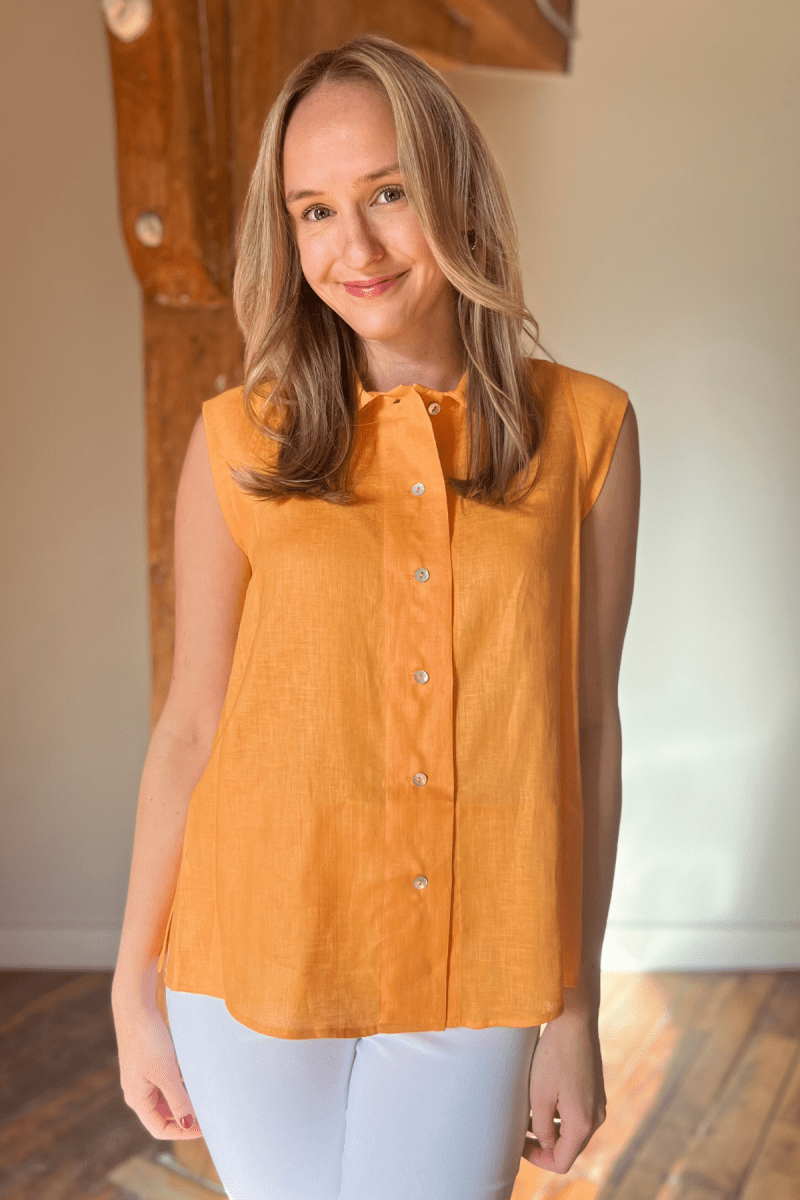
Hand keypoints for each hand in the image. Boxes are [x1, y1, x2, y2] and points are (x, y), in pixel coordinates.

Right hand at [112, 996, 203, 1139]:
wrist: (135, 1007)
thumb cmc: (148, 1040)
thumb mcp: (167, 1074)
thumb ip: (178, 1100)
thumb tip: (188, 1124)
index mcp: (137, 1099)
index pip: (159, 1129)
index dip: (182, 1132)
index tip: (204, 1128)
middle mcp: (136, 1092)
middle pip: (162, 1116)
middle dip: (183, 1118)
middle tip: (206, 1114)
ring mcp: (140, 1077)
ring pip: (164, 1098)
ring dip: (182, 1100)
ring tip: (202, 1097)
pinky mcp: (146, 1063)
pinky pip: (163, 1082)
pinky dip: (178, 1084)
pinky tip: (192, 1077)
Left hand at [522, 1009, 606, 1173]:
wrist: (575, 1020)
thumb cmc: (554, 1055)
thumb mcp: (539, 1095)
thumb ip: (541, 1127)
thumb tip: (545, 1143)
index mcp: (583, 1123)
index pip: (561, 1161)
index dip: (537, 1159)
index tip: (518, 1144)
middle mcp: (596, 1117)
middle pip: (569, 1148)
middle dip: (544, 1145)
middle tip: (520, 1131)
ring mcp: (598, 1103)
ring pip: (573, 1132)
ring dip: (551, 1129)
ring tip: (528, 1114)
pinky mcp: (596, 1090)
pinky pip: (578, 1115)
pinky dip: (560, 1115)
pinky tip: (543, 1098)